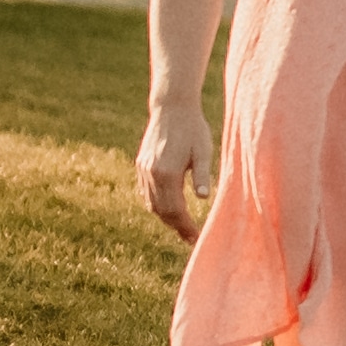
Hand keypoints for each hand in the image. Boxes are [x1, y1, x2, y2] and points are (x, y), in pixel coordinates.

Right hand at [137, 104, 210, 243]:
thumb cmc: (193, 128)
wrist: (172, 107)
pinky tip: (168, 207)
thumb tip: (204, 198)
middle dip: (176, 226)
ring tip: (182, 225)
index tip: (196, 237)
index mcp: (167, 173)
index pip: (175, 210)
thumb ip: (203, 175)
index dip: (185, 227)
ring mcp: (143, 169)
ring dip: (165, 217)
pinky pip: (146, 192)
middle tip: (190, 237)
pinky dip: (156, 203)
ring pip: (151, 203)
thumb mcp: (204, 151)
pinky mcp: (141, 164)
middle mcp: (151, 174)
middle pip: (161, 211)